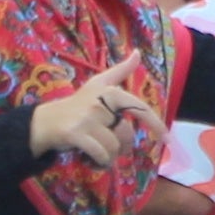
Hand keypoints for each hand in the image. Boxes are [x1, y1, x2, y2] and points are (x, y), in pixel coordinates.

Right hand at [28, 56, 161, 169]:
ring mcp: (87, 119)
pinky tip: (92, 160)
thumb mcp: (98, 84)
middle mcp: (100, 103)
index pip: (139, 108)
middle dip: (122, 147)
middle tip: (111, 147)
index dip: (156, 124)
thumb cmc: (77, 104)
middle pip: (127, 135)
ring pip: (114, 148)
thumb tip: (137, 52)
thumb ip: (120, 70)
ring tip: (99, 154)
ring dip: (109, 157)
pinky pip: (100, 155)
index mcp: (109, 92)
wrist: (46, 121)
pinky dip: (99, 163)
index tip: (167, 138)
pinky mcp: (76, 134)